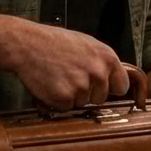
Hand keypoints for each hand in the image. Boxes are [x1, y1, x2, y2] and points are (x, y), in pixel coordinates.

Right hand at [5, 22, 128, 108]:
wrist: (28, 44)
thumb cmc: (55, 43)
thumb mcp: (88, 45)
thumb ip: (103, 62)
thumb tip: (114, 78)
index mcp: (108, 58)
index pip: (121, 86)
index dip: (110, 88)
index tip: (101, 87)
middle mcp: (98, 73)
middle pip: (101, 98)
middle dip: (88, 93)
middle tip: (71, 77)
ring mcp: (82, 87)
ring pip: (83, 103)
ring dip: (72, 96)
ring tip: (60, 77)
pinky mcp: (65, 98)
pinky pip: (66, 108)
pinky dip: (58, 100)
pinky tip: (52, 83)